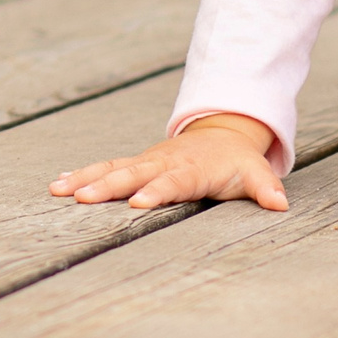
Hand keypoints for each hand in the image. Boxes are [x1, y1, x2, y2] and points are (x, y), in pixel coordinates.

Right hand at [50, 113, 287, 212]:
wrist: (220, 133)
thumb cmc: (236, 161)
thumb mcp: (255, 173)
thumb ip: (265, 188)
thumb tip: (280, 204)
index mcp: (192, 169)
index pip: (173, 181)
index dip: (157, 191)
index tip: (138, 203)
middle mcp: (163, 162)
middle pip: (134, 174)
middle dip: (109, 186)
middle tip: (83, 198)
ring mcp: (146, 161)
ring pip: (113, 169)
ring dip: (86, 178)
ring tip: (58, 190)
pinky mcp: (135, 164)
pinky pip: (106, 168)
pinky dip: (82, 174)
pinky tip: (57, 184)